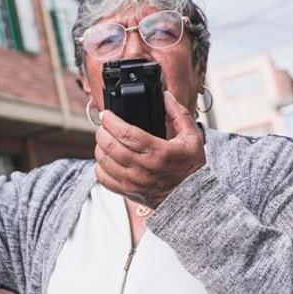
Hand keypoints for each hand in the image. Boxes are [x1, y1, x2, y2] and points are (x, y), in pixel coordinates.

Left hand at [94, 91, 205, 208]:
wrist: (191, 197)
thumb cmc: (191, 168)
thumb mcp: (192, 138)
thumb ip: (178, 114)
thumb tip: (165, 96)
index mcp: (158, 152)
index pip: (126, 133)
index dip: (111, 121)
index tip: (107, 114)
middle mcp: (143, 168)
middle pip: (110, 146)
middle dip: (102, 131)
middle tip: (104, 124)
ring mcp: (133, 182)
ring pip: (104, 161)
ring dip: (100, 147)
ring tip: (104, 139)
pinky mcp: (127, 192)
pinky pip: (103, 178)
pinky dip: (100, 166)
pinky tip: (106, 159)